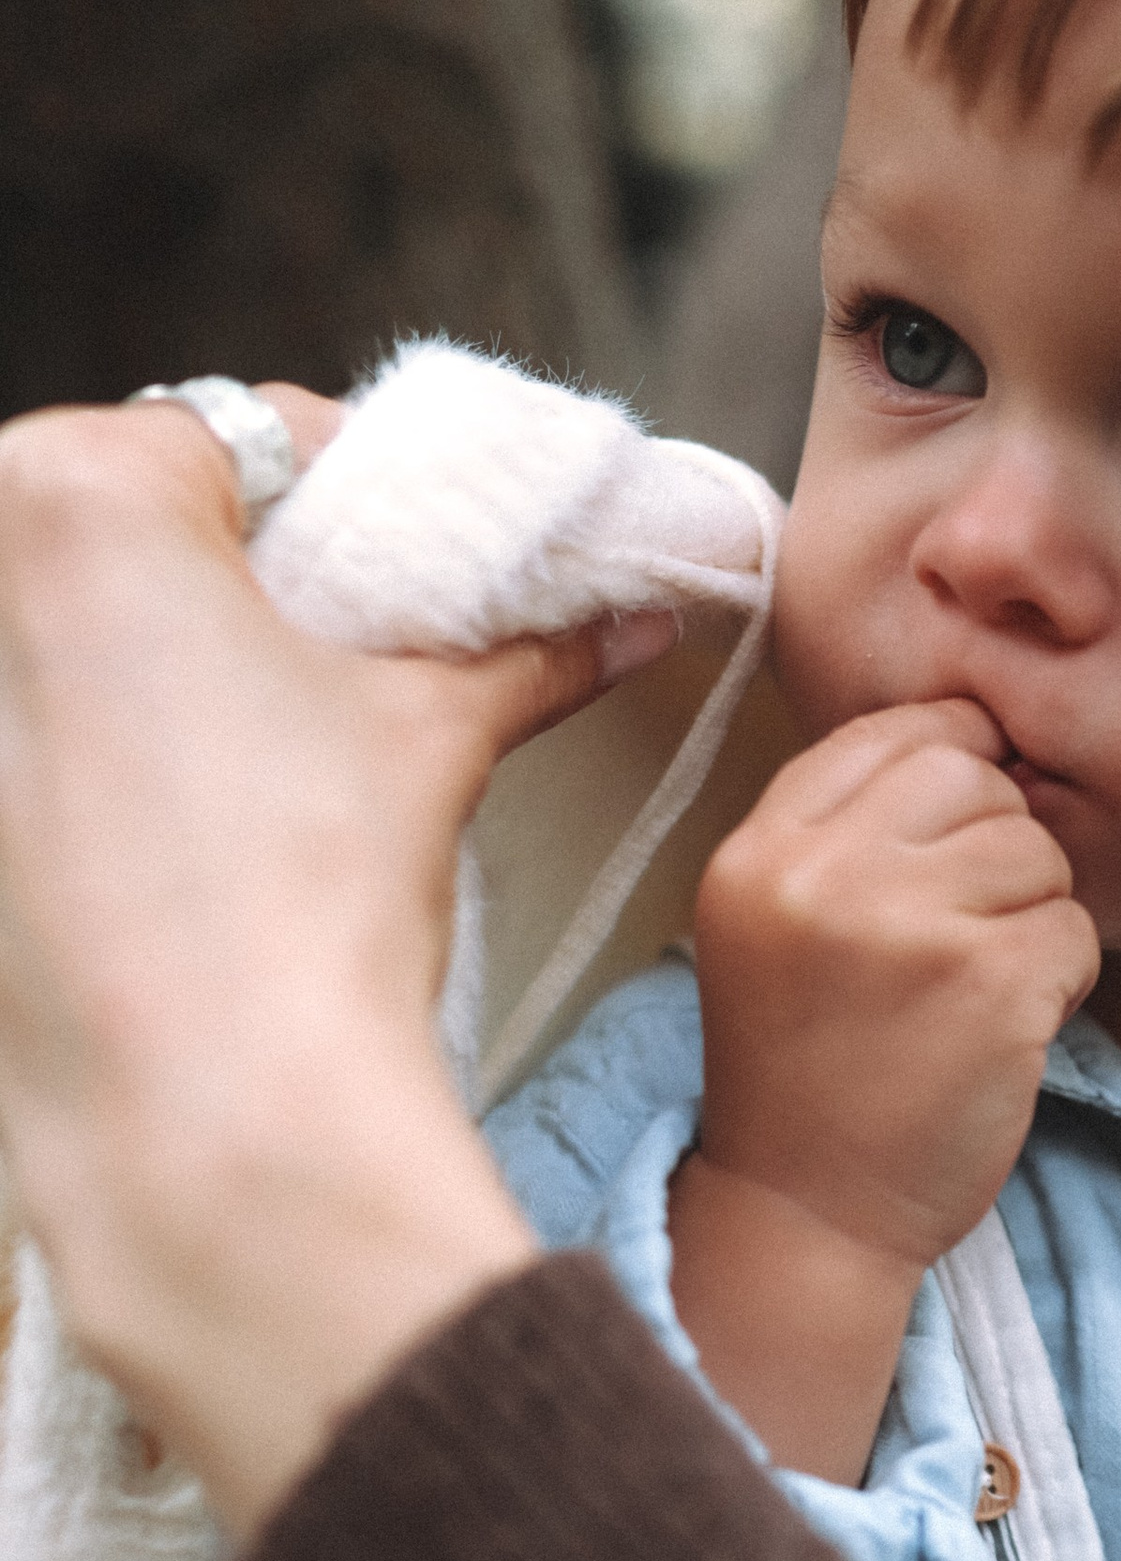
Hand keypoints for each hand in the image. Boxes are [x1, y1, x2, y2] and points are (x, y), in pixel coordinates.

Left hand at [0, 390, 664, 1523]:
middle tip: (375, 657)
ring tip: (299, 758)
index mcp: (77, 497)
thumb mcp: (430, 738)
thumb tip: (625, 627)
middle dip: (267, 583)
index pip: (249, 437)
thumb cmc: (293, 908)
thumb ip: (524, 657)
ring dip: (190, 672)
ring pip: (91, 636)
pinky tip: (216, 830)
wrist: (209, 1122)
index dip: (363, 497)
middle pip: (153, 529)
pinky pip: (53, 741)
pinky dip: (127, 761)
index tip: (433, 557)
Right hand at [672, 701, 1097, 1480]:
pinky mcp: (989, 985)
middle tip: (970, 928)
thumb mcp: (776, 926)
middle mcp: (825, 875)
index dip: (951, 760)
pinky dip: (1065, 979)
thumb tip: (973, 736)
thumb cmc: (807, 1074)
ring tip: (981, 988)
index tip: (961, 827)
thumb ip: (844, 831)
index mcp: (761, 852)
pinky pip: (1075, 928)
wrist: (807, 1213)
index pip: (889, 732)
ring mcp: (909, 926)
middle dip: (999, 841)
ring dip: (1036, 916)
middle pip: (972, 774)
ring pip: (1036, 850)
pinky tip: (1010, 1028)